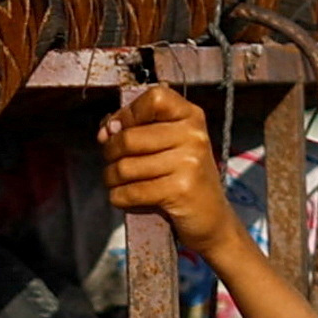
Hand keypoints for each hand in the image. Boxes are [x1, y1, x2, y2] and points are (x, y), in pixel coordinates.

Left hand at [98, 87, 247, 259]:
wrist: (212, 219)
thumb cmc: (181, 178)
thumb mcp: (167, 145)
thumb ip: (136, 128)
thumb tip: (106, 130)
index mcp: (191, 116)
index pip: (154, 98)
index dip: (127, 113)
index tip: (117, 130)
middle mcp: (194, 135)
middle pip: (129, 137)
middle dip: (109, 154)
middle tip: (112, 164)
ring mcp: (190, 162)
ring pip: (125, 167)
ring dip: (111, 179)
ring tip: (118, 183)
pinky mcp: (181, 190)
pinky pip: (131, 192)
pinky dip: (119, 198)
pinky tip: (127, 198)